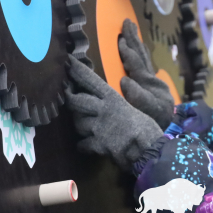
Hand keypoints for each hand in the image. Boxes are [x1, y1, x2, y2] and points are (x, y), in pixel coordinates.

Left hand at [65, 54, 162, 170]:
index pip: (91, 81)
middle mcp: (102, 110)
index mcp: (113, 99)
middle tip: (64, 94)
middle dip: (69, 97)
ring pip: (78, 123)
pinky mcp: (96, 145)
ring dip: (79, 124)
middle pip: (77, 101)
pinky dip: (83, 145)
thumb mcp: (134, 110)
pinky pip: (82, 144)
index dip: (78, 72)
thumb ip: (120, 105)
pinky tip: (85, 145)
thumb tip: (115, 100)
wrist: (148, 150)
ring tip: (83, 124)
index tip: (68, 62)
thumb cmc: (147, 128)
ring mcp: (97, 128)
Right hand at [118, 20, 174, 129]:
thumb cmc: (158, 122)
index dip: (128, 53)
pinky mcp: (152, 85)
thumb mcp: (150, 111)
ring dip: (135, 42)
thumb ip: (139, 97)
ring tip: (130, 29)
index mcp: (149, 83)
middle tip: (127, 21)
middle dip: (133, 38)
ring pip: (143, 57)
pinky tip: (136, 49)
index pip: (136, 64)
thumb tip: (124, 80)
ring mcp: (153, 81)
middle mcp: (152, 79)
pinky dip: (139, 53)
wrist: (171, 131)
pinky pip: (144, 64)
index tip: (119, 41)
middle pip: (141, 55)